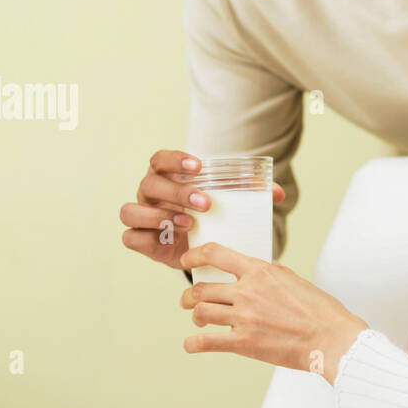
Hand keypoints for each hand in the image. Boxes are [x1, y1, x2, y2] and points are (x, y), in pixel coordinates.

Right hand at [120, 149, 285, 270]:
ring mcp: (141, 217)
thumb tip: (277, 193)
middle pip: (150, 184)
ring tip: (190, 224)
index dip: (175, 160)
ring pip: (131, 210)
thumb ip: (250, 195)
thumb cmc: (211, 217)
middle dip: (177, 192)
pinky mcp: (140, 241)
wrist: (200, 248)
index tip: (198, 167)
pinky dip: (148, 238)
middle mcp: (150, 194)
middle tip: (206, 203)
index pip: (161, 159)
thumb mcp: (229, 204)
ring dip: (159, 216)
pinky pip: (130, 238)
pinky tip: (172, 240)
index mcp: (167, 176)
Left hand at [179, 242, 368, 381]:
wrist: (332, 338)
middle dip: (189, 295)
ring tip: (198, 319)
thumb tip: (264, 268)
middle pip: (201, 288)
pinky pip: (205, 342)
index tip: (188, 261)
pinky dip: (193, 344)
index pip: (215, 254)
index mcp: (260, 272)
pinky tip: (192, 344)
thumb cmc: (321, 312)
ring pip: (200, 312)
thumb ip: (273, 273)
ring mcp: (244, 318)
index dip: (194, 256)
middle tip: (189, 301)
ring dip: (194, 315)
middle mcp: (247, 291)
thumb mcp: (296, 280)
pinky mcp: (244, 343)